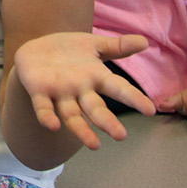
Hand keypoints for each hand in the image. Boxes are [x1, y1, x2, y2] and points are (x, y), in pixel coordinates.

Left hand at [15, 32, 155, 149]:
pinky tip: (53, 126)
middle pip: (96, 109)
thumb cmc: (70, 51)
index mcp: (96, 77)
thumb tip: (145, 42)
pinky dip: (47, 117)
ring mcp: (60, 93)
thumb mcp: (94, 45)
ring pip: (72, 115)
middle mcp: (80, 90)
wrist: (36, 49)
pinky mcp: (39, 92)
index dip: (133, 98)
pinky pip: (43, 107)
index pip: (118, 88)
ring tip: (94, 145)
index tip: (150, 110)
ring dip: (82, 130)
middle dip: (107, 122)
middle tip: (121, 136)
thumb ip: (118, 46)